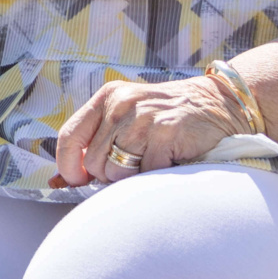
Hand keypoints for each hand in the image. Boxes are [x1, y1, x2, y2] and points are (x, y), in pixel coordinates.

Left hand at [52, 73, 250, 186]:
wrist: (220, 105)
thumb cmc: (169, 117)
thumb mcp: (128, 119)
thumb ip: (95, 144)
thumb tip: (56, 182)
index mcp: (108, 97)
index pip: (69, 137)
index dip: (69, 166)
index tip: (78, 180)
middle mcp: (122, 103)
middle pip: (94, 162)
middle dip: (110, 175)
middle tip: (136, 164)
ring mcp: (144, 117)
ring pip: (117, 172)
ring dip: (134, 177)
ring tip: (153, 160)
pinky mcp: (166, 133)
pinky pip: (146, 175)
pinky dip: (157, 176)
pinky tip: (170, 159)